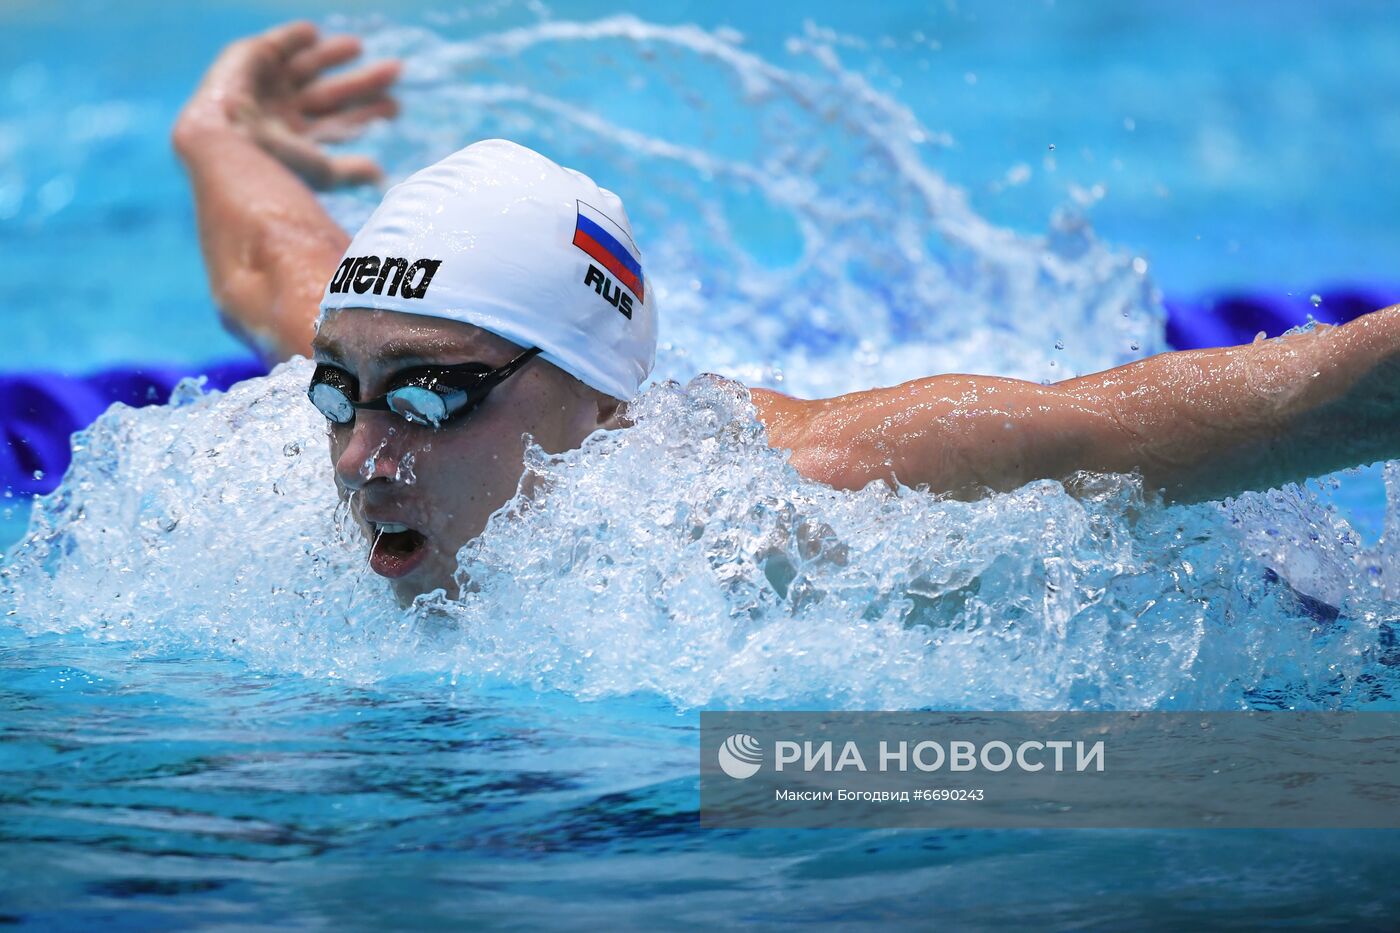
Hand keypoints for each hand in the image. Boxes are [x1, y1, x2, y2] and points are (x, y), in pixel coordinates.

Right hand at [174, 21, 400, 188]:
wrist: (230, 146)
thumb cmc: (277, 166)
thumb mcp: (324, 172)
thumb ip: (352, 172)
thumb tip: (379, 175)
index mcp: (298, 143)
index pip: (339, 125)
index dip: (367, 114)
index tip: (397, 106)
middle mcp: (280, 116)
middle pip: (329, 95)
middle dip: (361, 83)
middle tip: (396, 71)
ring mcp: (263, 91)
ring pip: (305, 70)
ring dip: (331, 56)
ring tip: (358, 46)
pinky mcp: (244, 66)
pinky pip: (270, 47)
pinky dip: (289, 37)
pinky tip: (311, 32)